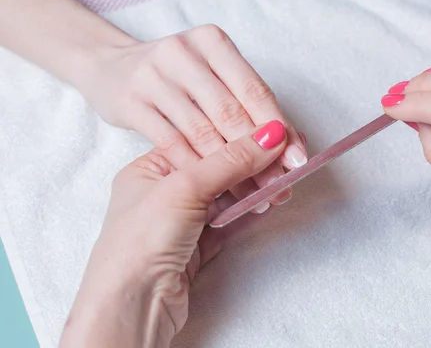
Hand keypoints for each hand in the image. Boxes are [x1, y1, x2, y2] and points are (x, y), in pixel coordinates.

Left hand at [60, 120, 287, 347]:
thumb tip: (269, 134)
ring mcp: (180, 222)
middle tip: (287, 159)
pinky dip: (250, 212)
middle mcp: (163, 193)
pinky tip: (270, 203)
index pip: (201, 142)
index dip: (238, 137)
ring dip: (256, 189)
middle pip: (217, 169)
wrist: (131, 307)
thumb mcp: (185, 187)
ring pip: (226, 196)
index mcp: (150, 169)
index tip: (272, 134)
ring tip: (283, 183)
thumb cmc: (140, 241)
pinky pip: (229, 222)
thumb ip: (230, 159)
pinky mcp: (195, 248)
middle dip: (253, 165)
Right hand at [82, 24, 306, 206]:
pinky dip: (196, 169)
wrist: (108, 67)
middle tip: (278, 186)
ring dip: (230, 170)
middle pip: (230, 112)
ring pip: (202, 131)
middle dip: (259, 155)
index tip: (296, 160)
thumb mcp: (212, 78)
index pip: (254, 90)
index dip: (278, 128)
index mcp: (212, 41)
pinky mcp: (129, 102)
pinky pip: (170, 143)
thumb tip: (287, 143)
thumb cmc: (176, 79)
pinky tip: (214, 191)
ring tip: (252, 195)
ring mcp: (151, 76)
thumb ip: (247, 106)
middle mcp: (181, 52)